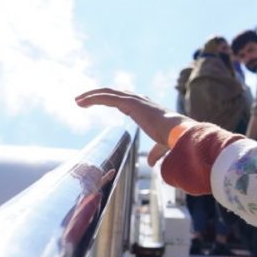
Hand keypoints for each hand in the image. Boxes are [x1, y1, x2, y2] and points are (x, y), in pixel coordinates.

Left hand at [76, 88, 191, 165]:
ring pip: (107, 93)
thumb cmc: (173, 139)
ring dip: (91, 95)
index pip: (124, 100)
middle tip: (82, 100)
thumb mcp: (160, 146)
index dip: (111, 100)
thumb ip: (155, 152)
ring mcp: (135, 100)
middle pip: (113, 93)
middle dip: (97, 95)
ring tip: (77, 101)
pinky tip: (81, 102)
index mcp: (146, 108)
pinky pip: (107, 97)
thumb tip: (151, 163)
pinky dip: (93, 98)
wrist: (179, 133)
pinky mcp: (130, 103)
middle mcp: (139, 100)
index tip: (98, 102)